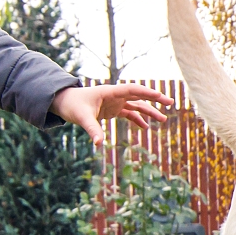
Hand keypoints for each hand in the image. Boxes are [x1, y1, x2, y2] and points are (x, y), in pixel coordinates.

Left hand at [51, 82, 172, 141]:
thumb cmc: (73, 106)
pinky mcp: (113, 110)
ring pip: (136, 105)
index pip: (132, 90)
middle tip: (170, 103)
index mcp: (110, 92)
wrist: (65, 103)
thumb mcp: (82, 118)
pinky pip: (129, 114)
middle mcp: (115, 96)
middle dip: (155, 99)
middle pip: (139, 95)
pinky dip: (138, 119)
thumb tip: (98, 144)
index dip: (147, 92)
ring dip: (149, 111)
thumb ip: (92, 130)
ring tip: (163, 119)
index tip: (160, 95)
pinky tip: (146, 128)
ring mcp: (115, 102)